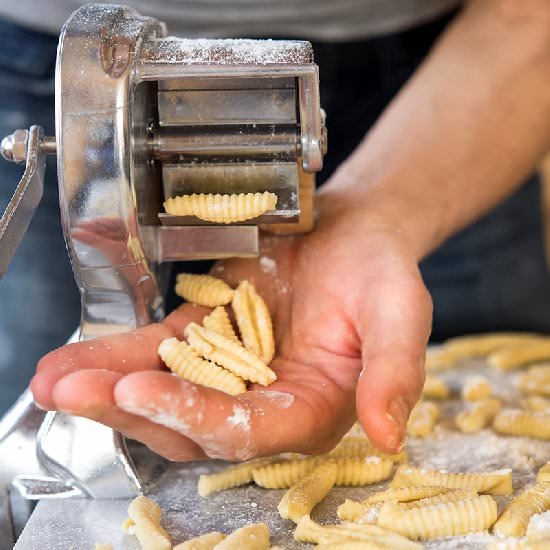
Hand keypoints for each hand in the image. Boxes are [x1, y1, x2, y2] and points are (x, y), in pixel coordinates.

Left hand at [31, 186, 431, 461]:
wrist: (353, 233)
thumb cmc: (382, 272)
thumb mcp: (399, 312)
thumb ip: (393, 371)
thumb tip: (389, 434)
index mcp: (313, 409)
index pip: (253, 430)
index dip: (201, 419)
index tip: (145, 395)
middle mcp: (266, 402)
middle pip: (194, 425)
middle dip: (135, 412)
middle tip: (78, 394)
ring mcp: (230, 372)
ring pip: (165, 395)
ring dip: (110, 392)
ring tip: (57, 381)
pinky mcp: (204, 339)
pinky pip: (156, 355)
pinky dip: (115, 358)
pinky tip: (71, 362)